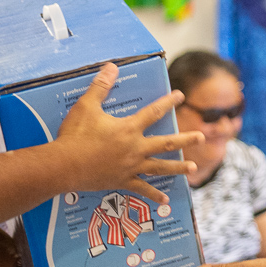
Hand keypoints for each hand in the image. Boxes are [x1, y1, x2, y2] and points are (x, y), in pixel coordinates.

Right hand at [55, 63, 203, 203]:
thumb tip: (112, 66)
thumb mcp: (86, 106)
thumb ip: (101, 86)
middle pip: (166, 143)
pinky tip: (165, 200)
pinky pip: (142, 189)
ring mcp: (130, 167)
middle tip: (202, 136)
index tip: (180, 96)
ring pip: (160, 168)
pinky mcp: (122, 181)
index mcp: (128, 129)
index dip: (168, 102)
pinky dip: (154, 195)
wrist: (63, 166)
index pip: (153, 112)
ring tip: (193, 168)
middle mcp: (135, 148)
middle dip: (185, 139)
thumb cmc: (74, 135)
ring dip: (178, 168)